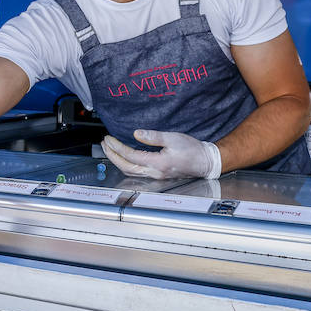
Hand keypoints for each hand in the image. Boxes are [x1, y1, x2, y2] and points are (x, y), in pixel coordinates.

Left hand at [101, 129, 220, 179]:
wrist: (206, 162)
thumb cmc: (193, 150)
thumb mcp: (173, 138)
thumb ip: (153, 137)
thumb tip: (136, 134)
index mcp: (158, 163)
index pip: (130, 156)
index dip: (117, 148)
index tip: (108, 139)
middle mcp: (155, 173)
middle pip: (126, 167)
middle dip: (112, 156)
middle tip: (104, 144)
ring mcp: (156, 176)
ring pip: (130, 172)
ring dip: (117, 161)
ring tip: (109, 150)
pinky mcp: (158, 175)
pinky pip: (137, 172)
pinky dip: (126, 165)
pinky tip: (123, 158)